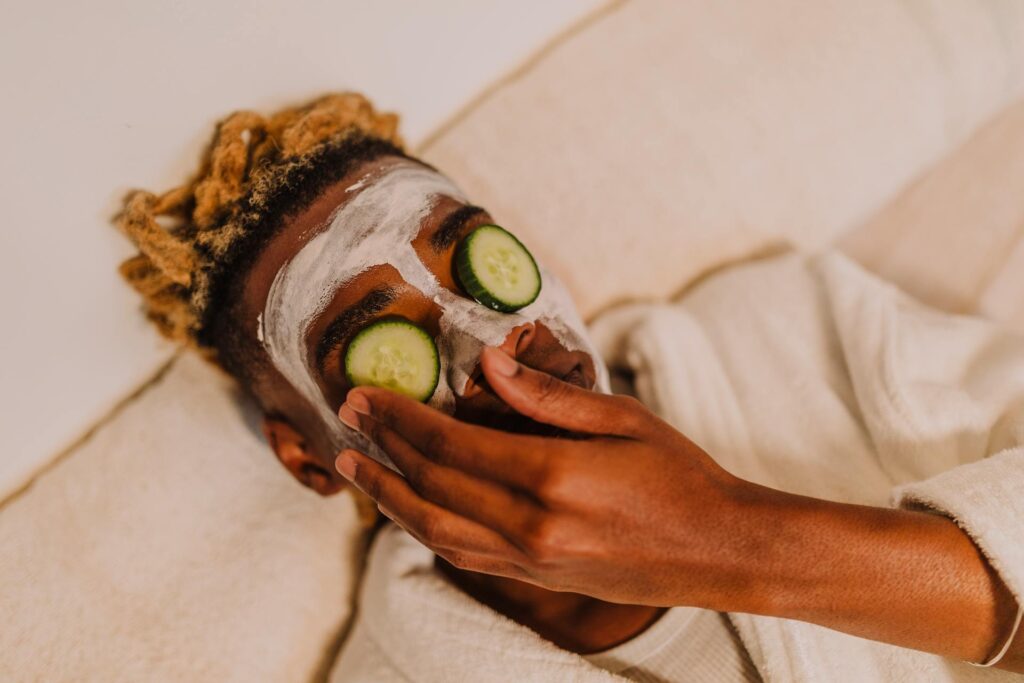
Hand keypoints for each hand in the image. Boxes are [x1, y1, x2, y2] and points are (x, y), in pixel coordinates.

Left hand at [335, 346, 750, 606]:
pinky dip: (425, 528)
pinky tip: (409, 509)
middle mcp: (532, 527)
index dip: (400, 419)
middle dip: (381, 452)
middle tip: (345, 421)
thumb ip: (550, 397)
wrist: (720, 550)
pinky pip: (464, 554)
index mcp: (553, 478)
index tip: (364, 395)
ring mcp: (532, 561)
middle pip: (433, 487)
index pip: (451, 445)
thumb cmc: (680, 476)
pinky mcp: (538, 578)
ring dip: (390, 497)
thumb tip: (491, 367)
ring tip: (354, 469)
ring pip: (436, 530)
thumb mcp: (624, 419)